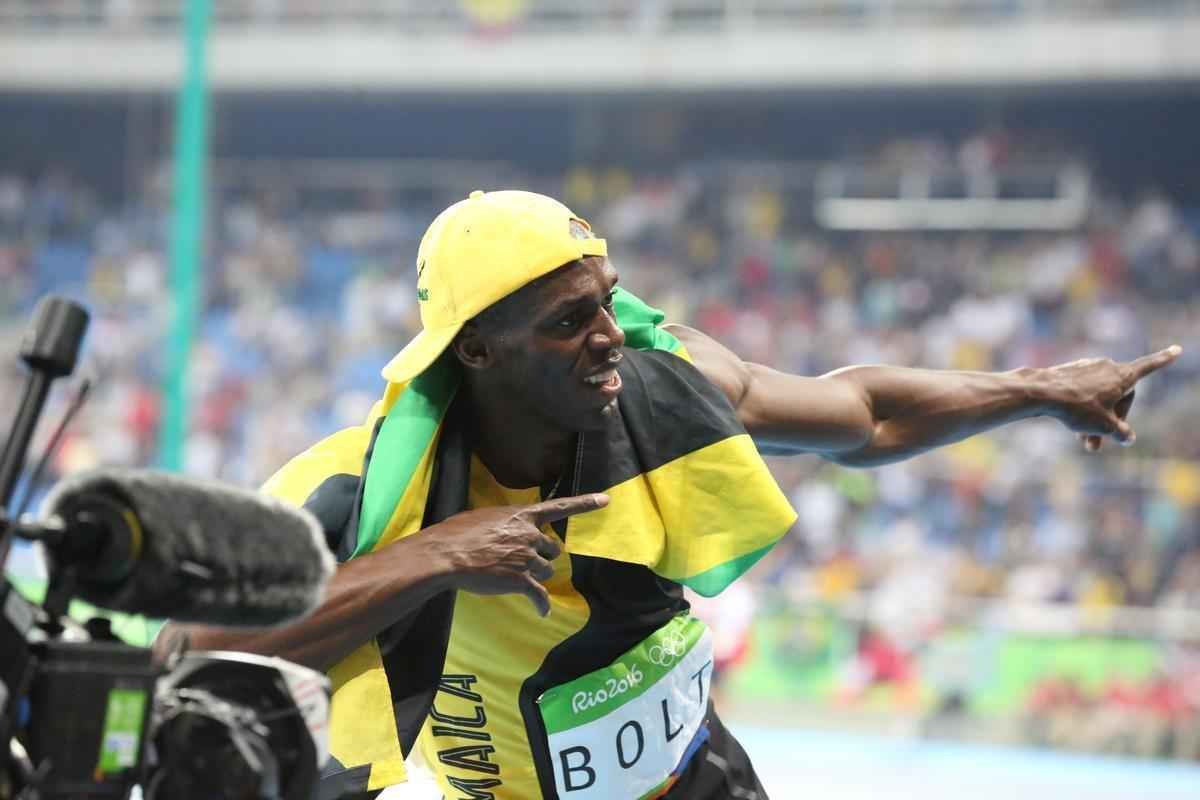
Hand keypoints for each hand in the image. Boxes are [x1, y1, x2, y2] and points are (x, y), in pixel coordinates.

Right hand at [415, 493, 607, 615]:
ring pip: (546, 571)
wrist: (447, 554)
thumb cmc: (457, 534)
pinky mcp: (520, 580)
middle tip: (525, 561)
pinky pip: (540, 596)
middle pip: (552, 548)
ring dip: (536, 577)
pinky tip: (542, 612)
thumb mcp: (484, 517)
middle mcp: (529, 534)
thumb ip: (503, 523)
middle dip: (543, 556)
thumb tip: (503, 530)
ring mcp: (527, 558)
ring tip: (515, 579)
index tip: (605, 499)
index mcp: (522, 516)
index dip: (584, 503)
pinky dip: (542, 605)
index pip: (559, 507)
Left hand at [1044, 345, 1181, 451]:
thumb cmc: (1077, 408)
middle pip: (1117, 397)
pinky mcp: (1069, 372)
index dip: (1163, 360)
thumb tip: (1128, 437)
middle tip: (1097, 443)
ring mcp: (1086, 368)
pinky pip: (1082, 393)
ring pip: (1098, 398)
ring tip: (1083, 441)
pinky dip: (1081, 409)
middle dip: (1111, 421)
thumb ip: (1121, 432)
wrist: (1040, 393)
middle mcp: (1106, 367)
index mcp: (1122, 375)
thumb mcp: (1104, 426)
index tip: (1177, 348)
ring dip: (1094, 420)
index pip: (1148, 367)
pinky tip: (1068, 422)